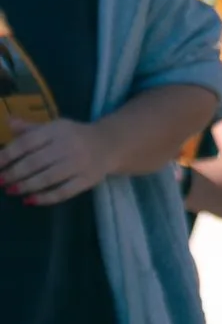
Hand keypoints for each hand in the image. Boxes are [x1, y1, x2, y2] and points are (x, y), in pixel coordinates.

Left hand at [0, 119, 114, 205]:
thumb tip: (8, 122)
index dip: (9, 154)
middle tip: (0, 180)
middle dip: (14, 173)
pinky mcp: (87, 180)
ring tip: (10, 190)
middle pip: (36, 162)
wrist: (110, 144)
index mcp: (57, 130)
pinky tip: (30, 200)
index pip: (28, 142)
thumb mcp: (54, 127)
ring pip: (48, 178)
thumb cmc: (74, 136)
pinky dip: (45, 198)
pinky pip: (63, 192)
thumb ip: (30, 129)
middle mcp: (69, 145)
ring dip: (26, 186)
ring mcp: (79, 164)